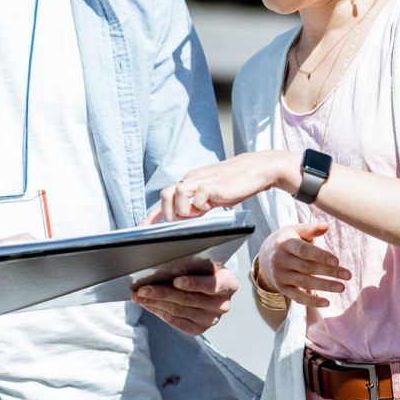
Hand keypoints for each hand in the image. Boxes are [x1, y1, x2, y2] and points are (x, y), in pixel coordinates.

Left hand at [132, 261, 237, 334]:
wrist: (210, 286)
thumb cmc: (204, 269)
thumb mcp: (203, 260)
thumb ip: (190, 260)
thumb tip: (161, 255)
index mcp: (229, 284)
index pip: (212, 285)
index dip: (194, 283)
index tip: (175, 280)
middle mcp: (223, 304)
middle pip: (190, 299)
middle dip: (163, 293)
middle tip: (143, 288)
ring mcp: (212, 319)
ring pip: (179, 311)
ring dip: (156, 303)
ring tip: (139, 296)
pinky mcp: (199, 329)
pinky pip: (176, 322)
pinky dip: (159, 312)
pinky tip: (148, 304)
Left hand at [145, 152, 296, 223]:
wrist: (255, 170)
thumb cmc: (234, 184)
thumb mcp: (211, 196)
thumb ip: (197, 205)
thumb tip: (183, 220)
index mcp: (189, 182)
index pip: (165, 197)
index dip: (153, 214)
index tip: (143, 229)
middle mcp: (191, 180)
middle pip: (165, 194)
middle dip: (164, 213)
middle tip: (175, 225)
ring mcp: (200, 181)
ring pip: (175, 193)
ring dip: (180, 210)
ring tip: (193, 216)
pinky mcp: (212, 185)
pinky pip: (197, 197)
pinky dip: (199, 206)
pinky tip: (209, 208)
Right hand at [258, 222, 350, 308]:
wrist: (265, 254)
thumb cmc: (288, 239)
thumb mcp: (296, 231)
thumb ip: (311, 229)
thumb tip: (326, 226)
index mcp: (285, 243)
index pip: (303, 250)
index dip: (320, 256)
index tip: (337, 261)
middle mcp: (280, 260)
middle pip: (307, 267)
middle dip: (329, 272)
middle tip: (348, 275)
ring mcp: (280, 275)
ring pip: (304, 282)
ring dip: (324, 286)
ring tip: (342, 287)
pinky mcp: (281, 288)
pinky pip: (297, 297)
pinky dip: (311, 301)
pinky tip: (327, 302)